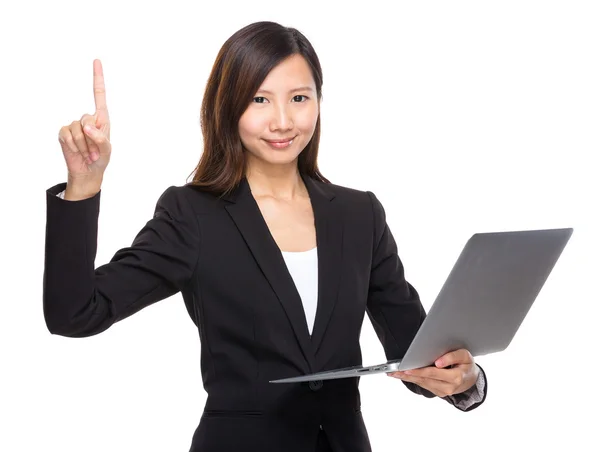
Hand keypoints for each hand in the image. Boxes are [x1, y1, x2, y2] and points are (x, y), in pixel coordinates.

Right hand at [58, 59, 111, 181]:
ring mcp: (74, 125)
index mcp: (102, 118)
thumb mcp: (106, 150)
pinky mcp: (64, 132)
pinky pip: (67, 135)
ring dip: (84, 145)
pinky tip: (77, 152)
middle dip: (92, 138)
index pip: (99, 94)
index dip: (97, 78)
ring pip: (77, 129)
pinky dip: (74, 146)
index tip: (97, 60)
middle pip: (86, 118)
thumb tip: (87, 126)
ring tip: (88, 154)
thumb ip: (100, 138)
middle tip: (95, 152)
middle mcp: (88, 118)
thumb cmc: (100, 159)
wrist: (87, 171)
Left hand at [387, 349, 479, 397]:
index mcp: (456, 377)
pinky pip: (424, 385)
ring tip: (394, 373)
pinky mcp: (438, 392)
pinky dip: (413, 380)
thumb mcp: (465, 356)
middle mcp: (448, 387)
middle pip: (425, 379)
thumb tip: (438, 362)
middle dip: (408, 374)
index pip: (434, 373)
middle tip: (394, 371)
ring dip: (407, 378)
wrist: (472, 379)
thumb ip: (452, 357)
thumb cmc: (466, 364)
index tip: (407, 368)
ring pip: (422, 383)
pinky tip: (403, 376)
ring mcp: (443, 392)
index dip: (420, 371)